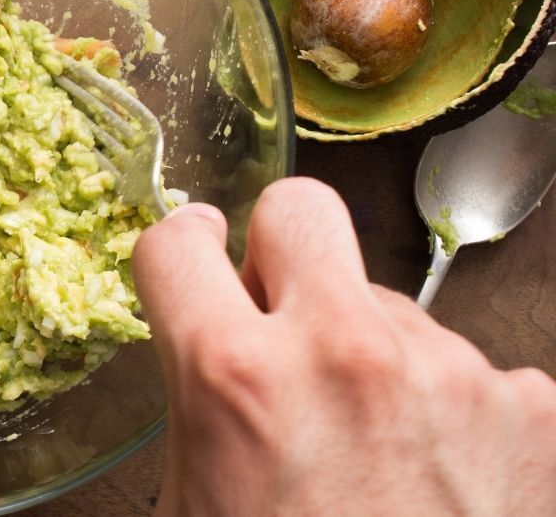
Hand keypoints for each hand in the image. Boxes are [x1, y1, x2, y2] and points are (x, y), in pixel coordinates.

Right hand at [133, 178, 555, 515]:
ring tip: (375, 448)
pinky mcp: (528, 400)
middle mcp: (342, 350)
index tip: (195, 255)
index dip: (178, 248)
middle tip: (282, 307)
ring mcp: (447, 368)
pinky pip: (464, 361)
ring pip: (387, 299)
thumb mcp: (194, 505)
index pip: (174, 242)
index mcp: (235, 378)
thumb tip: (207, 337)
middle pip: (301, 206)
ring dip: (370, 349)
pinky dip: (444, 403)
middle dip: (281, 247)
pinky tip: (436, 474)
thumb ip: (198, 401)